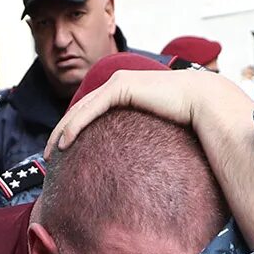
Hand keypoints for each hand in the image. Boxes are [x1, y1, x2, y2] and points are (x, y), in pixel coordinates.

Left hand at [47, 67, 253, 155]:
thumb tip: (147, 170)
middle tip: (50, 154)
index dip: (75, 128)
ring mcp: (118, 82)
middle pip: (81, 108)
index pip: (92, 110)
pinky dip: (75, 125)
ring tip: (52, 152)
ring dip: (62, 130)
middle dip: (61, 131)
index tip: (64, 150)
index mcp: (126, 90)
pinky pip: (90, 109)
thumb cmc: (189, 119)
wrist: (204, 101)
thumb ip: (147, 141)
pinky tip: (64, 142)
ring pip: (81, 108)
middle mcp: (119, 83)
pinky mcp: (121, 87)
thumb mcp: (159, 131)